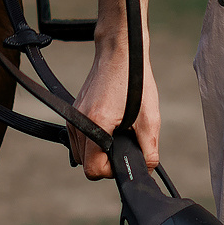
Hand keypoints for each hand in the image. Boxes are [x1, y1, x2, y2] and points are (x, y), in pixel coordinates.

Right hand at [72, 32, 161, 179]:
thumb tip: (146, 170)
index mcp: (96, 125)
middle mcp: (79, 123)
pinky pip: (79, 139)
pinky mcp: (73, 112)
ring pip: (80, 153)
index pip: (93, 170)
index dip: (111, 170)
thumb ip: (149, 150)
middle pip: (86, 164)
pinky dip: (92, 140)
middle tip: (123, 144)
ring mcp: (73, 117)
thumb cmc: (135, 82)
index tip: (124, 157)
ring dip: (97, 151)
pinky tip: (108, 127)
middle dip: (105, 161)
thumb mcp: (150, 119)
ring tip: (117, 134)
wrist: (119, 54)